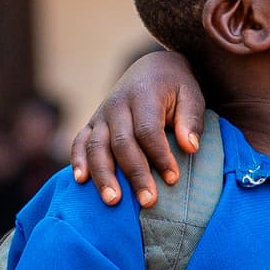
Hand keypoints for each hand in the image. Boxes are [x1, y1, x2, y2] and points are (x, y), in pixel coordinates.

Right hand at [67, 49, 206, 207]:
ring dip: (103, 175)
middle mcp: (117, 105)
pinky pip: (79, 142)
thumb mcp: (191, 95)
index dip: (160, 156)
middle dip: (135, 173)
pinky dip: (77, 160)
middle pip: (122, 143)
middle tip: (148, 201)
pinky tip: (81, 181)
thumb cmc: (176, 88)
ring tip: (113, 201)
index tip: (173, 179)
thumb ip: (191, 119)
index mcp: (143, 96)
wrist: (152, 68)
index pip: (148, 130)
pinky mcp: (92, 123)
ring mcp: (101, 115)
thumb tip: (190, 147)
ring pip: (96, 146)